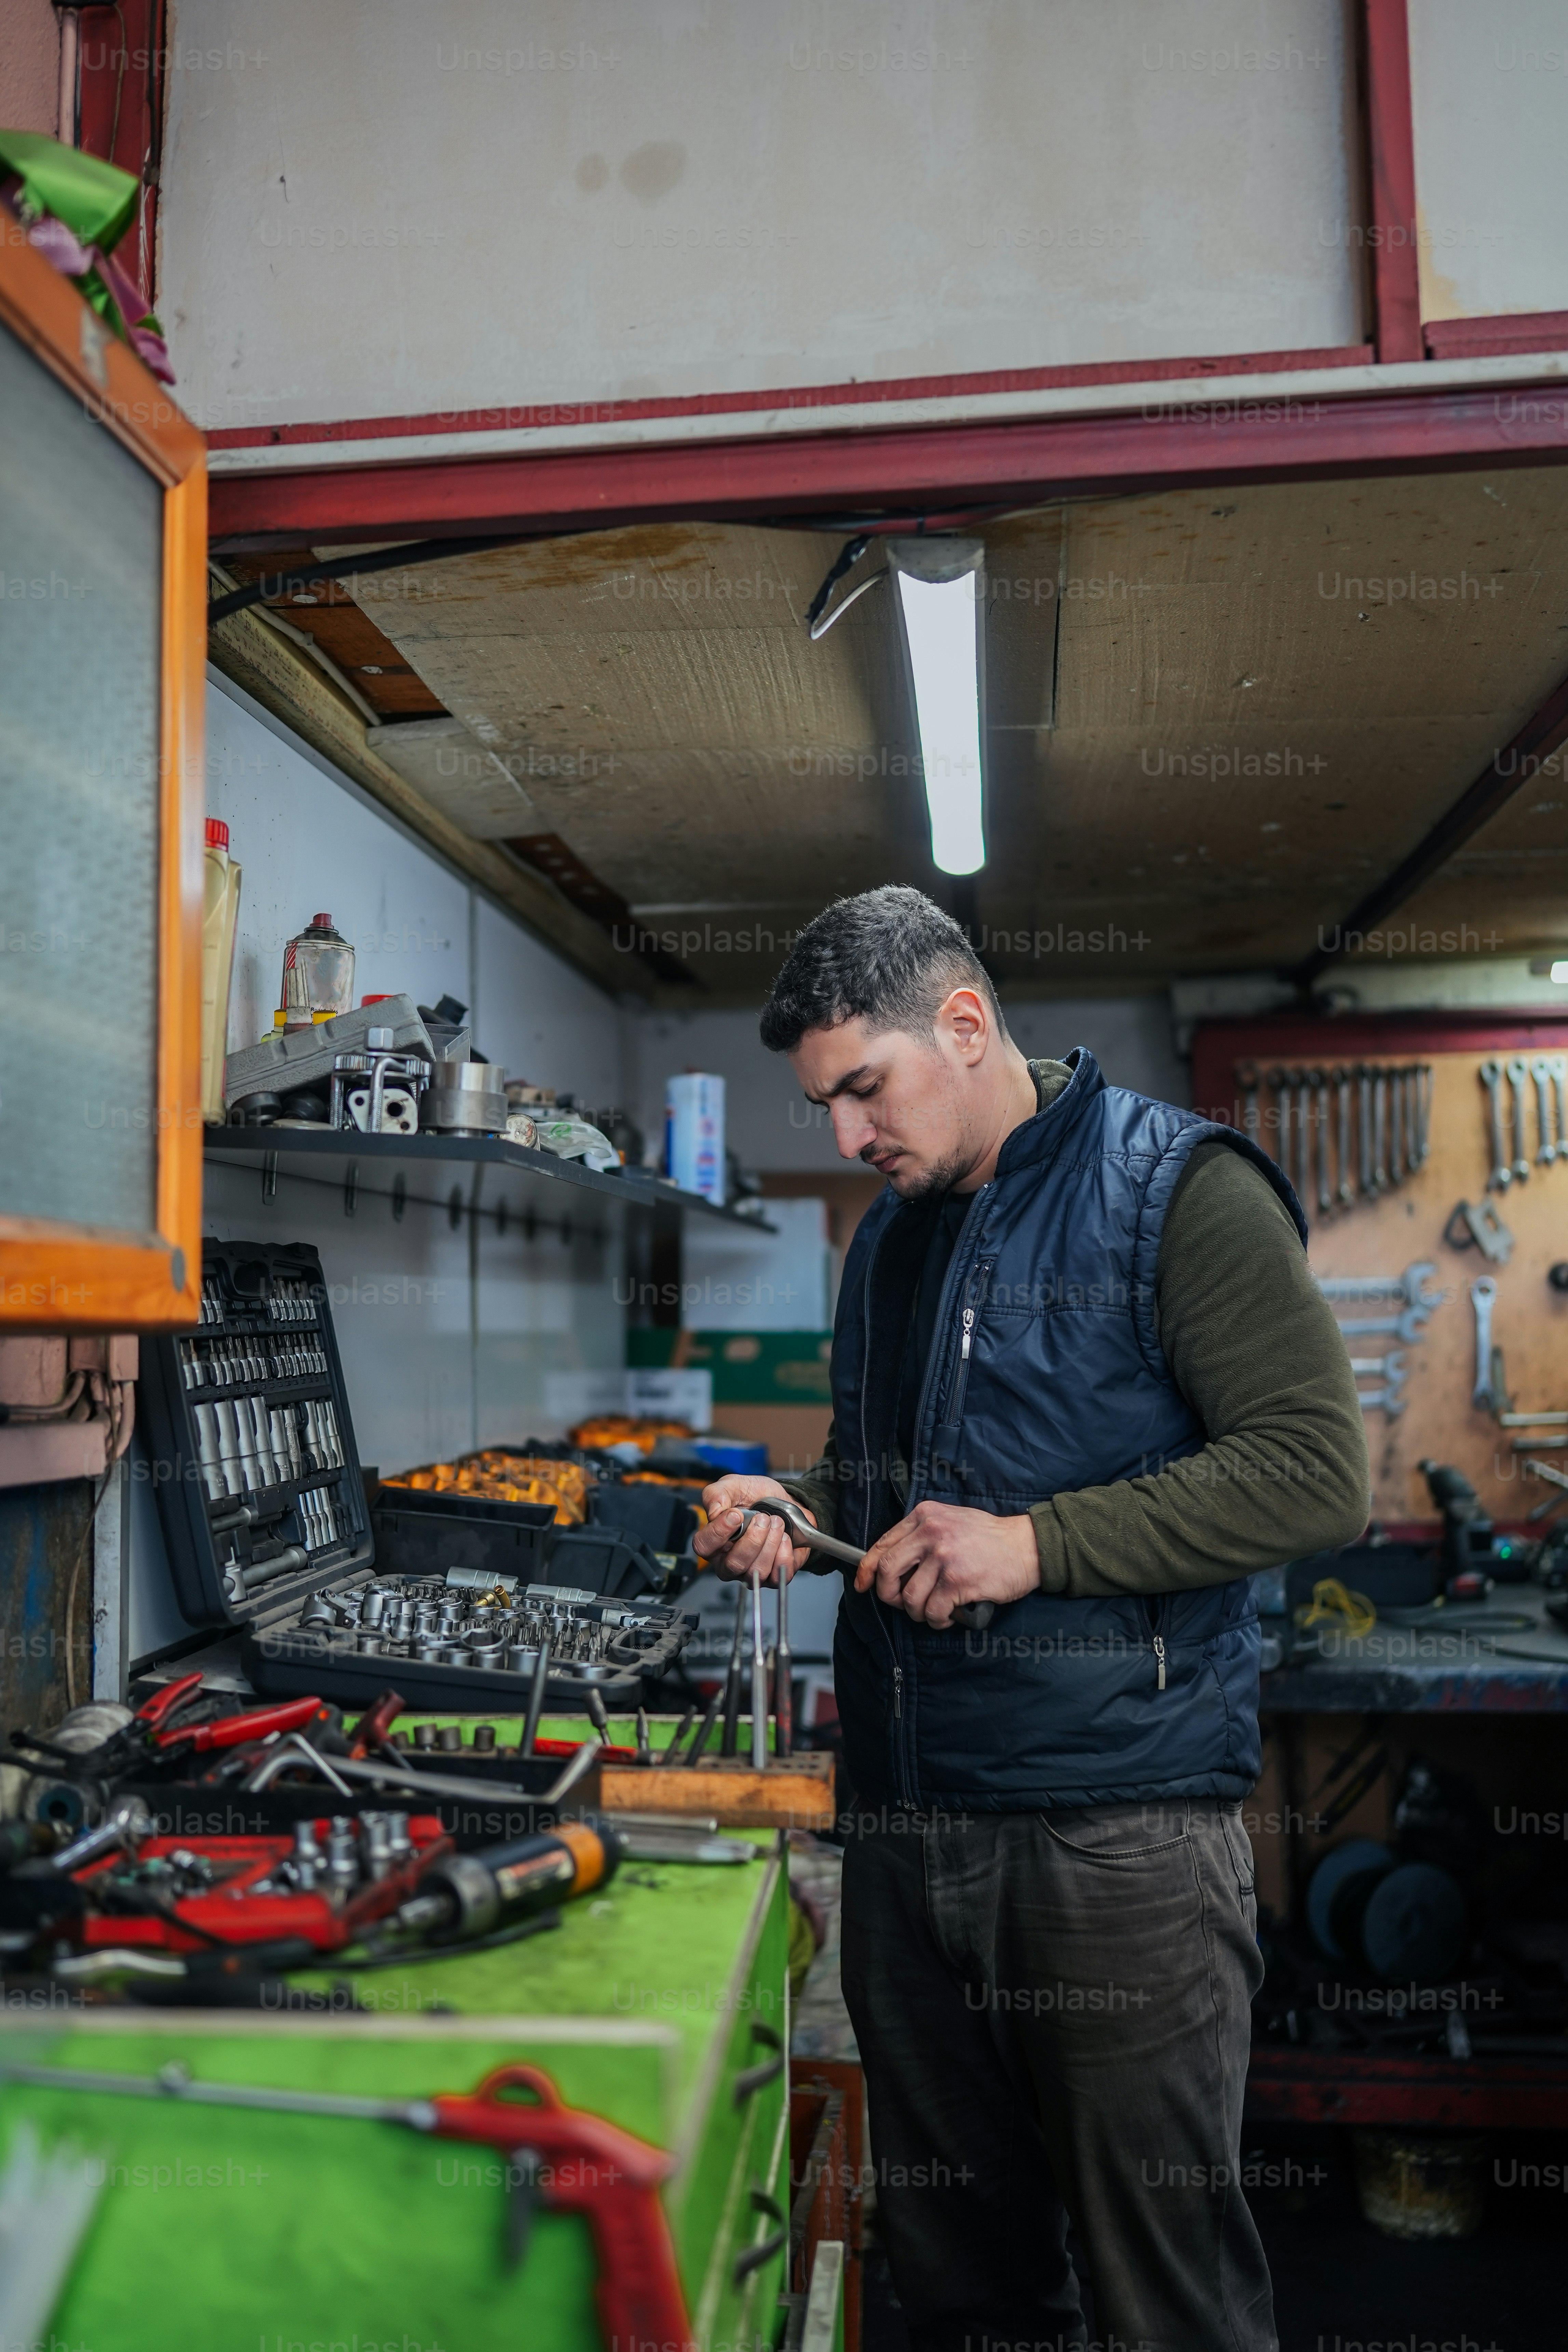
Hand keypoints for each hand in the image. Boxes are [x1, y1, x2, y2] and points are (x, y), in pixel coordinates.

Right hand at [694, 1476, 815, 1586]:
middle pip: (733, 1564)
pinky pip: (777, 1576)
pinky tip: (785, 1539)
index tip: (736, 1515)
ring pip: (756, 1571)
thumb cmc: (759, 1497)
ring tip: (777, 1524)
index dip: (719, 1532)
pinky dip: (784, 1555)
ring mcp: (751, 1572)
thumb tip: (714, 1511)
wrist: (789, 1503)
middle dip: (753, 1540)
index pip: (704, 1546)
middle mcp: (729, 1560)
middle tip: (764, 1519)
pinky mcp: (773, 1577)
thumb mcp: (735, 1485)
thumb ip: (717, 1493)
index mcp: (714, 1540)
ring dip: (770, 1544)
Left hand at [855, 1501, 1039, 1627]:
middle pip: (888, 1571)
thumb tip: (892, 1565)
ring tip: (934, 1610)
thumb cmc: (989, 1539)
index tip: (863, 1584)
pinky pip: (932, 1611)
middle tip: (902, 1604)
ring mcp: (944, 1556)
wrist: (1027, 1547)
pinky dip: (937, 1619)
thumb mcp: (950, 1522)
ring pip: (909, 1597)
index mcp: (925, 1516)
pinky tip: (949, 1615)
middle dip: (888, 1595)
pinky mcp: (957, 1580)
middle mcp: (931, 1532)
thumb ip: (921, 1537)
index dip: (867, 1569)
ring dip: (918, 1612)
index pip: (882, 1544)